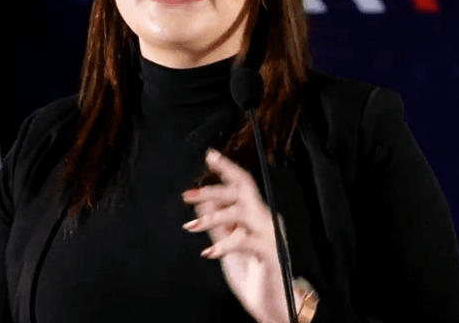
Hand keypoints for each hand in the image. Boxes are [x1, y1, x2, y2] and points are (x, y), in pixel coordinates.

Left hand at [182, 148, 302, 322]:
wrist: (272, 304)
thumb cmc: (251, 273)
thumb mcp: (227, 243)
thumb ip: (217, 222)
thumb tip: (202, 198)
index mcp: (256, 215)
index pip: (243, 184)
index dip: (227, 168)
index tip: (209, 155)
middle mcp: (265, 220)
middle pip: (241, 193)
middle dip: (212, 190)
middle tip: (186, 195)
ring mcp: (269, 235)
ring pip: (241, 213)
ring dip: (213, 217)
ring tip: (191, 226)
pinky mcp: (270, 254)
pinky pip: (245, 241)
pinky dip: (225, 245)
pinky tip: (209, 252)